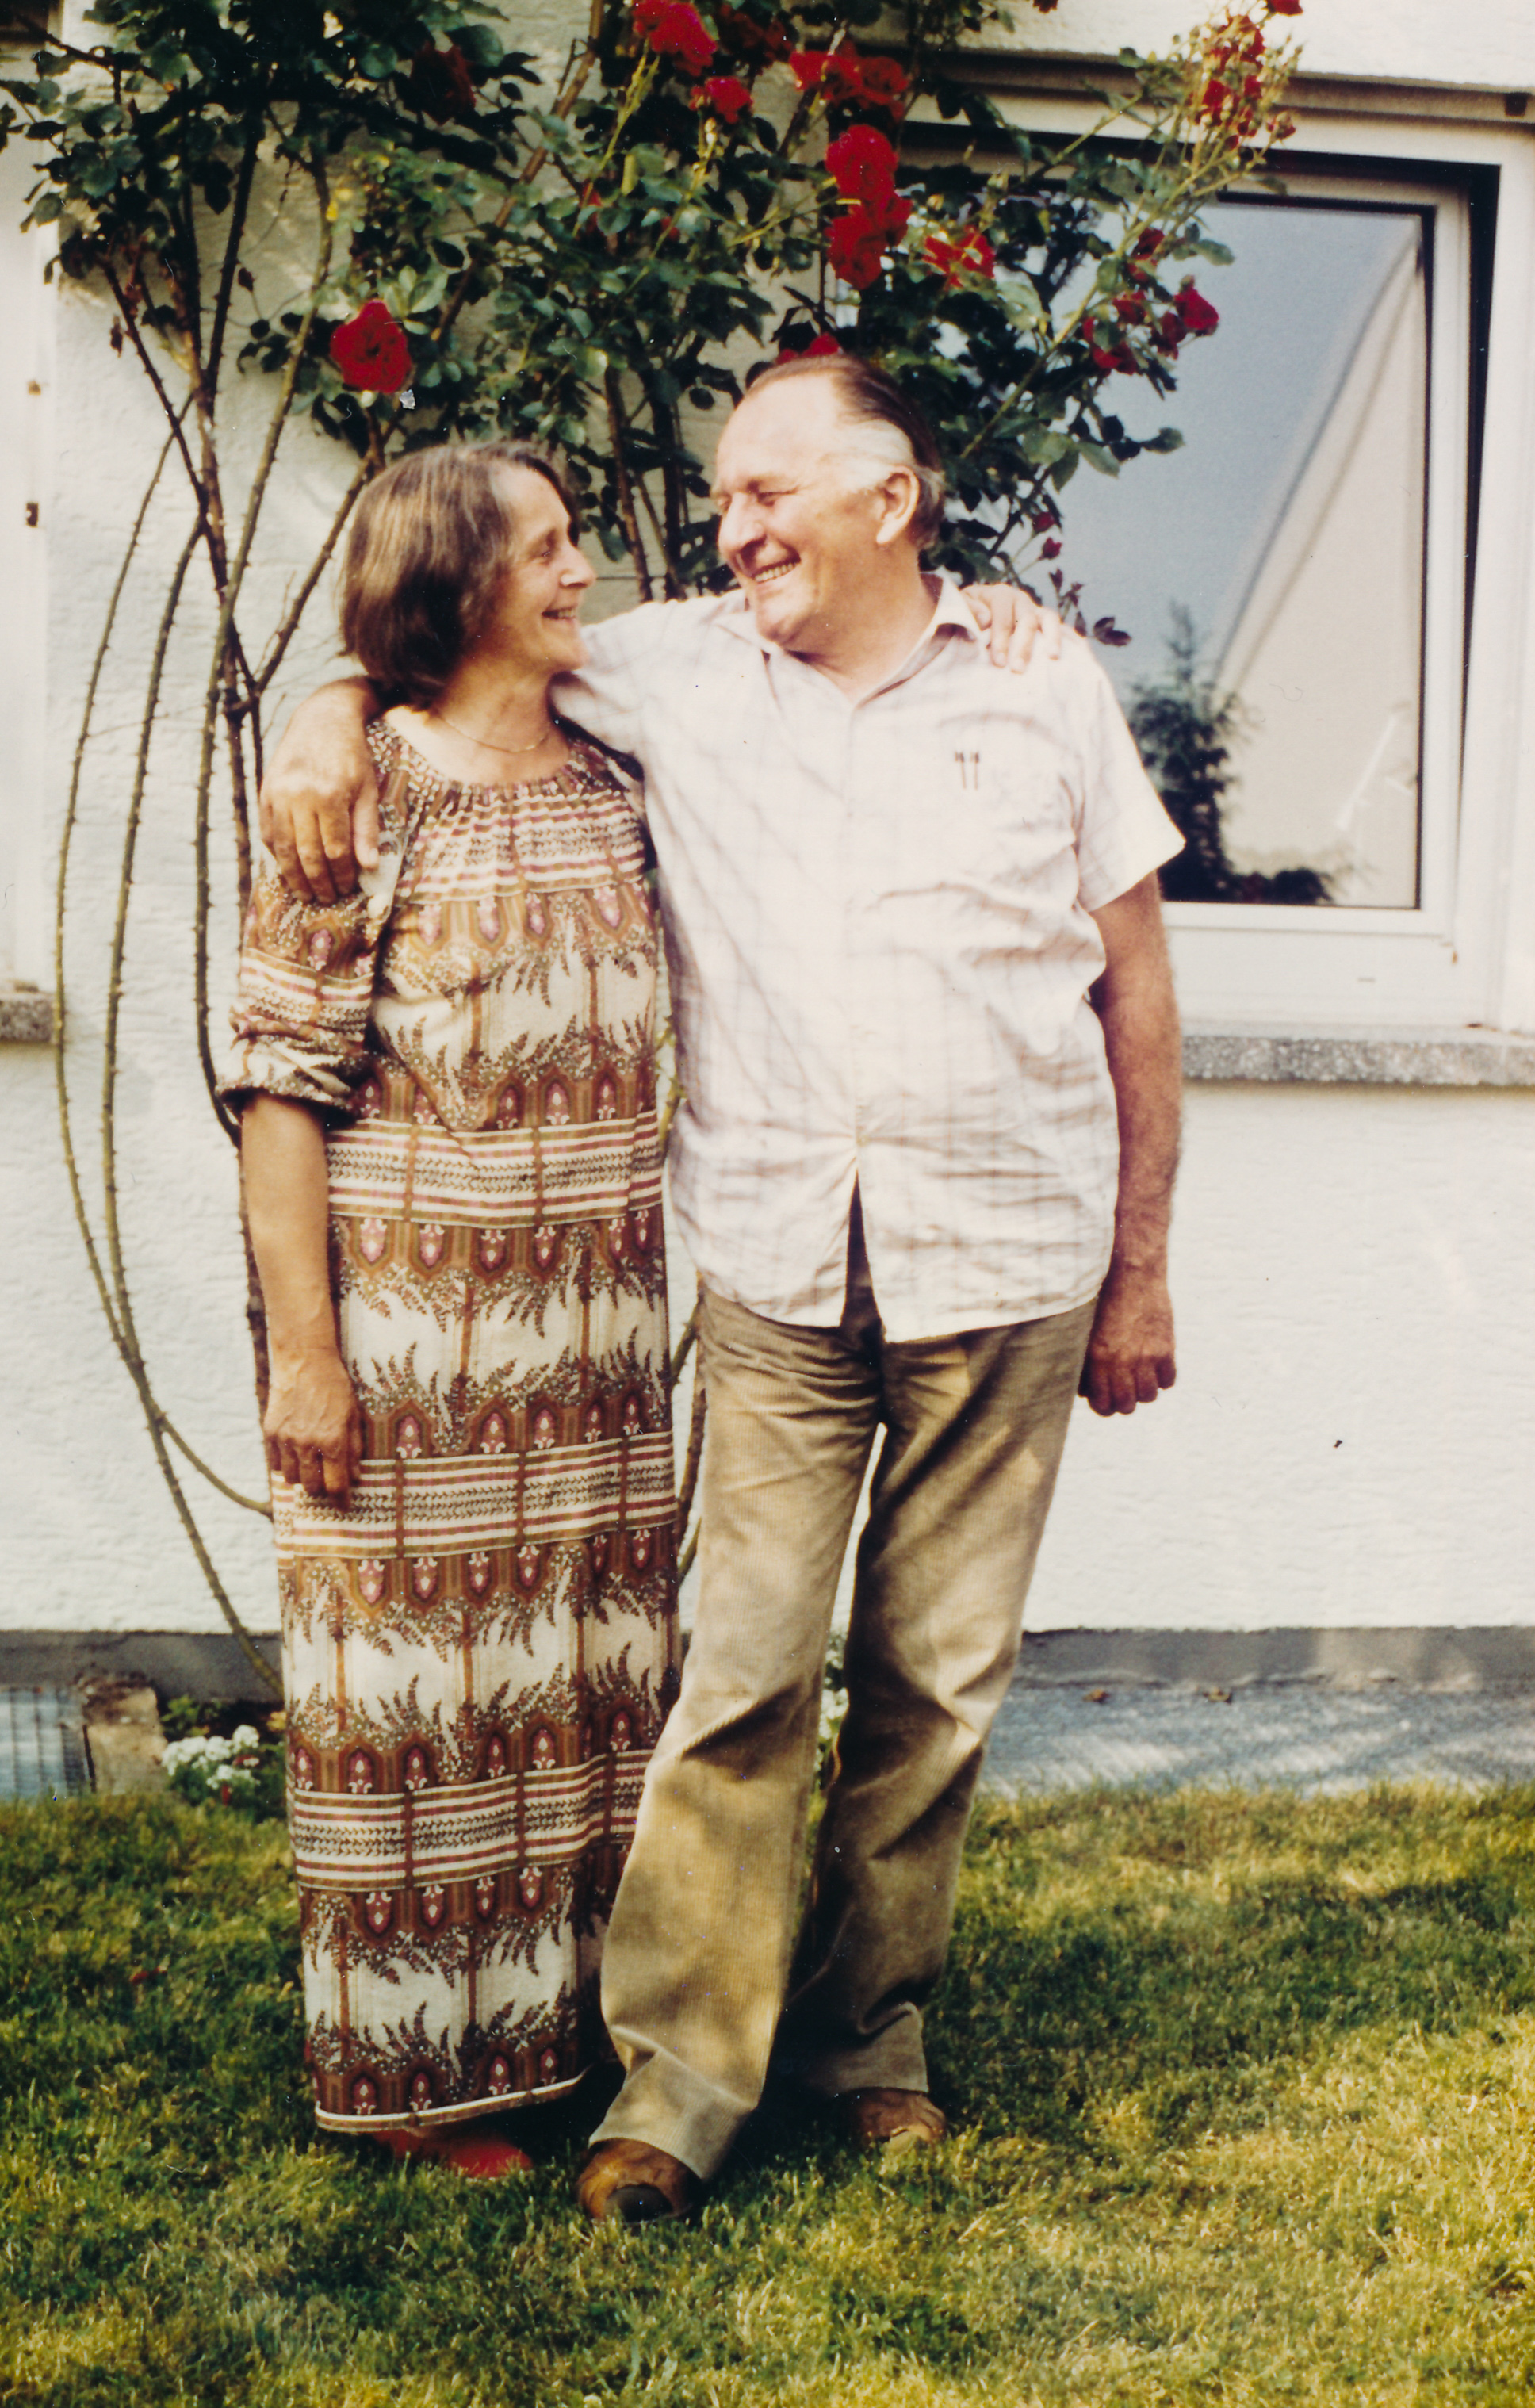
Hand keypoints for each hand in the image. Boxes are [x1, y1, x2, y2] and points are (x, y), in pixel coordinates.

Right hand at [258, 680, 379, 903]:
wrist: (321, 719)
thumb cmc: (352, 756)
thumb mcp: (367, 789)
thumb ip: (366, 829)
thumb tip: (369, 867)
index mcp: (329, 796)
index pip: (335, 851)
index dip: (342, 875)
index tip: (348, 890)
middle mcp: (299, 797)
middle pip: (307, 854)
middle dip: (318, 883)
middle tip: (327, 901)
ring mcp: (278, 795)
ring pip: (283, 848)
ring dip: (294, 876)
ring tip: (306, 894)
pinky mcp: (265, 793)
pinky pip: (268, 833)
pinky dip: (277, 855)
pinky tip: (288, 870)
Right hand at [263, 1346, 363, 1505]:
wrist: (304, 1361)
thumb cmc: (335, 1387)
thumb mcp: (353, 1415)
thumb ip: (354, 1448)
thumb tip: (354, 1477)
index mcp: (332, 1440)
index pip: (336, 1485)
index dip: (341, 1501)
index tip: (344, 1507)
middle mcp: (307, 1444)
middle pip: (312, 1486)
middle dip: (322, 1488)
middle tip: (328, 1479)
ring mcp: (285, 1439)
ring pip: (292, 1478)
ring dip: (303, 1477)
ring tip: (312, 1465)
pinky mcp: (270, 1433)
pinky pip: (276, 1464)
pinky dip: (286, 1465)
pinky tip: (295, 1455)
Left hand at [962, 583, 1064, 671]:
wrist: (974, 612)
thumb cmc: (965, 615)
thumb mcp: (958, 607)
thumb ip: (967, 610)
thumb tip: (984, 619)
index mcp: (999, 595)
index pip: (1003, 614)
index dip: (1001, 637)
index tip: (998, 661)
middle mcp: (1020, 600)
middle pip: (1026, 620)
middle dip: (1023, 645)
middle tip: (1017, 669)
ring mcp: (1034, 610)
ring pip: (1048, 619)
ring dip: (1051, 638)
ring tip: (1053, 658)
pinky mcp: (1043, 621)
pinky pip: (1059, 626)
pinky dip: (1067, 636)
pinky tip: (1075, 652)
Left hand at [1081, 1264, 1175, 1416]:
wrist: (1132, 1273)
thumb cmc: (1102, 1299)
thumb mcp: (1086, 1331)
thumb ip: (1085, 1362)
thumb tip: (1085, 1390)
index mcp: (1097, 1359)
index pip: (1103, 1405)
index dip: (1104, 1406)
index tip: (1106, 1399)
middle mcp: (1122, 1362)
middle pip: (1127, 1406)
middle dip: (1123, 1402)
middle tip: (1123, 1389)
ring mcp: (1146, 1357)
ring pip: (1148, 1396)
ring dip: (1144, 1391)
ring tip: (1139, 1377)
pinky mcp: (1166, 1348)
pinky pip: (1168, 1381)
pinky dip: (1162, 1378)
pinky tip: (1155, 1366)